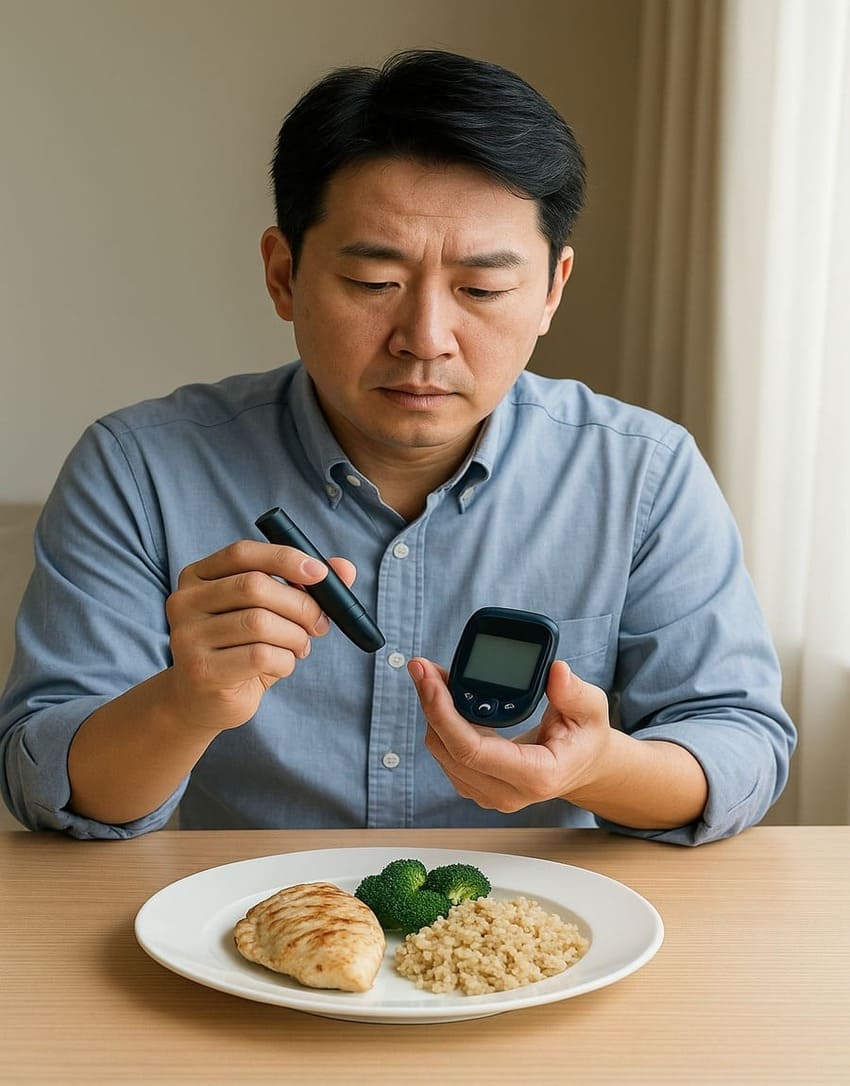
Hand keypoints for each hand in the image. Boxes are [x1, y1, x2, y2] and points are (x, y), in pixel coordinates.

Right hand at [165, 540, 355, 733]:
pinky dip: (285, 661)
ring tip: (299, 646)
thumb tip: (345, 568)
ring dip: (294, 636)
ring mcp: (187, 636)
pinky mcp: (201, 669)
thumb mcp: (271, 612)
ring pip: (260, 622)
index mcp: (199, 576)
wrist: (204, 700)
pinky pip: (260, 656)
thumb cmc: (241, 648)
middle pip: (254, 586)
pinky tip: (281, 665)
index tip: (320, 573)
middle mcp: (184, 601)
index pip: (242, 553)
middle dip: (300, 604)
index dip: (284, 558)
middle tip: (320, 623)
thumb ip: (304, 587)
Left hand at [408, 657, 612, 812]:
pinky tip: (444, 697)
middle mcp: (506, 792)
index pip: (472, 751)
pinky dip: (439, 722)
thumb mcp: (591, 710)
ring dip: (432, 711)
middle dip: (429, 703)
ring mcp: (488, 793)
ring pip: (440, 752)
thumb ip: (574, 693)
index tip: (429, 679)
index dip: (443, 714)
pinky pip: (445, 753)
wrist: (582, 764)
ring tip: (435, 677)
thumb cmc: (584, 738)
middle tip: (422, 667)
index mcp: (535, 775)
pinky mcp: (476, 785)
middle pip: (447, 749)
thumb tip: (556, 672)